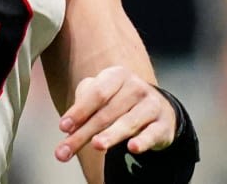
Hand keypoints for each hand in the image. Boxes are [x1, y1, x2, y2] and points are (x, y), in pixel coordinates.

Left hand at [55, 67, 176, 161]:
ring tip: (97, 145)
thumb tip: (68, 126)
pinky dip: (143, 141)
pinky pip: (152, 133)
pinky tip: (132, 148)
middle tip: (66, 151)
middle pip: (107, 113)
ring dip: (111, 135)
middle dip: (85, 133)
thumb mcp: (101, 95)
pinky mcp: (163, 124)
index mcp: (117, 76)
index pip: (96, 94)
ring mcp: (152, 105)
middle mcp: (136, 87)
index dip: (79, 110)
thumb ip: (83, 106)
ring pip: (128, 123)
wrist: (157, 107)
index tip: (63, 127)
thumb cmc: (119, 101)